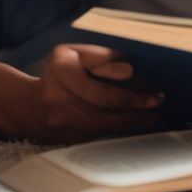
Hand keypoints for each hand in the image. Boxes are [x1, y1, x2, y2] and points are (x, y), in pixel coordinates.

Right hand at [24, 44, 162, 143]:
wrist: (34, 105)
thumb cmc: (63, 71)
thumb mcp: (78, 53)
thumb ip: (102, 58)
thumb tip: (130, 70)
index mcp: (61, 67)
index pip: (100, 88)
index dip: (130, 96)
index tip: (155, 95)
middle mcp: (56, 96)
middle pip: (104, 110)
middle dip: (136, 110)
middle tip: (157, 105)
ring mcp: (60, 121)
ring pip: (104, 126)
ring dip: (132, 122)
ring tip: (152, 116)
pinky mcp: (66, 137)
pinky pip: (99, 134)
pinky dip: (120, 129)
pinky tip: (136, 123)